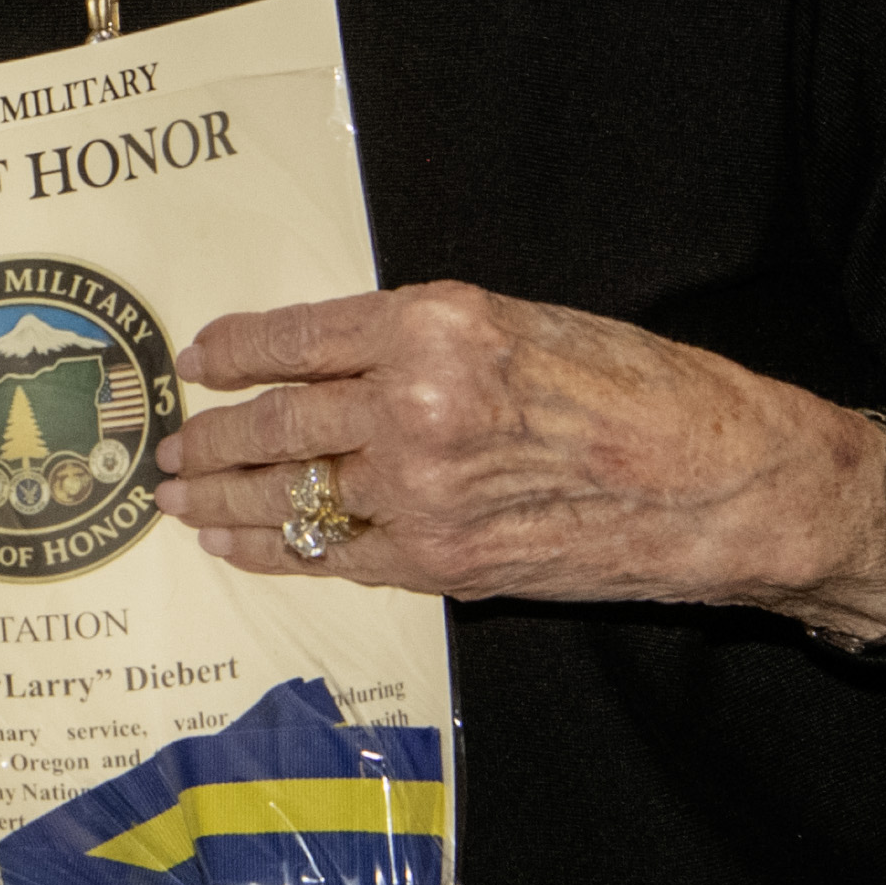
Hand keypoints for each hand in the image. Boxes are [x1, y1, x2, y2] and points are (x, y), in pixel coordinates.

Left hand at [155, 286, 885, 647]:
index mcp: (432, 323)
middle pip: (276, 422)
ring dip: (223, 499)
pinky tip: (239, 546)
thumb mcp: (522, 324)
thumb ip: (425, 342)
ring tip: (178, 499)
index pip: (296, 336)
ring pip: (290, 494)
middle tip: (169, 445)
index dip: (234, 351)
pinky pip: (331, 555)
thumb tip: (342, 364)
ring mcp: (420, 490)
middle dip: (210, 438)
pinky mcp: (439, 561)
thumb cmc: (638, 390)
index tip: (197, 359)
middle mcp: (412, 402)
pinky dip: (276, 551)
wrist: (716, 482)